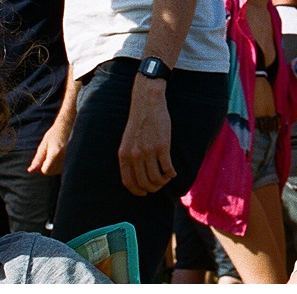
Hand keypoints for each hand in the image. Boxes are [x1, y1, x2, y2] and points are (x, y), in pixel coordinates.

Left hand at [28, 116, 67, 176]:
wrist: (69, 126)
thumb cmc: (55, 134)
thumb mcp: (44, 144)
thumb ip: (37, 159)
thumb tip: (30, 171)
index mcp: (56, 153)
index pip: (45, 170)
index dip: (42, 166)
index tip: (45, 156)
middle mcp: (65, 158)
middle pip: (51, 172)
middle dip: (48, 166)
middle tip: (51, 152)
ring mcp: (71, 160)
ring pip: (57, 172)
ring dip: (54, 165)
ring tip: (58, 153)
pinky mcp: (75, 161)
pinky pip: (63, 169)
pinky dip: (60, 165)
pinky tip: (62, 156)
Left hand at [118, 78, 174, 196]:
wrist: (147, 104)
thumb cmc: (138, 123)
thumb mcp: (127, 142)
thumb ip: (129, 158)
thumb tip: (136, 177)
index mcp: (124, 155)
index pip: (129, 182)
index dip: (137, 191)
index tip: (144, 193)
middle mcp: (135, 156)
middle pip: (144, 183)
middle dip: (153, 188)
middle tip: (158, 184)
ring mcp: (148, 152)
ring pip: (156, 178)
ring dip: (163, 182)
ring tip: (166, 178)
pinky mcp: (162, 147)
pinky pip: (168, 168)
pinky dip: (171, 174)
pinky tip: (173, 172)